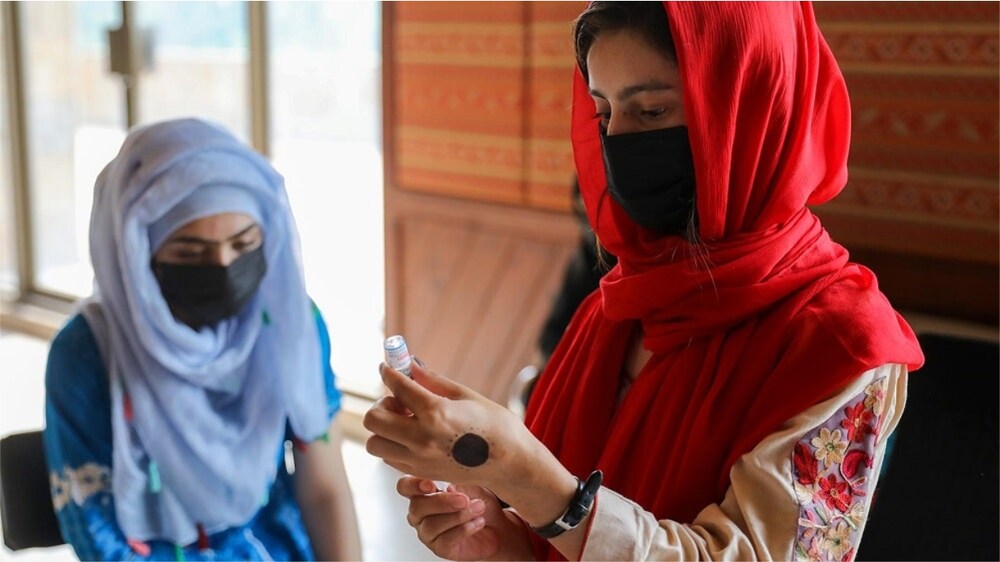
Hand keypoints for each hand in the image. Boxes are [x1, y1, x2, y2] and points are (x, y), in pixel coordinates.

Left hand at [364, 361, 529, 486]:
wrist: (510, 464)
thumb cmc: (496, 426)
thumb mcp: (466, 395)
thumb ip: (433, 381)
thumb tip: (410, 364)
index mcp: (436, 412)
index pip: (397, 387)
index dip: (388, 372)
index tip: (386, 367)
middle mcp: (422, 438)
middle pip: (374, 419)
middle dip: (382, 404)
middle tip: (401, 401)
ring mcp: (419, 460)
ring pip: (375, 443)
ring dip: (384, 428)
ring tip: (406, 421)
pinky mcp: (420, 473)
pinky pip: (389, 457)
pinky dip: (393, 444)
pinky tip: (414, 436)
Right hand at [397, 476, 531, 560]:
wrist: (498, 527)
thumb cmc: (479, 502)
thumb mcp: (473, 484)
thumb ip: (460, 479)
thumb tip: (450, 477)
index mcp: (423, 492)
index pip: (405, 486)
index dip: (413, 485)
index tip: (431, 484)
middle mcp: (420, 513)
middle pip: (417, 507)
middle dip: (442, 502)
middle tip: (464, 499)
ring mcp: (428, 532)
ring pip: (432, 525)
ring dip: (458, 516)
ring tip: (478, 508)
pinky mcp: (440, 548)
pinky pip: (446, 540)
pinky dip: (464, 529)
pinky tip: (477, 522)